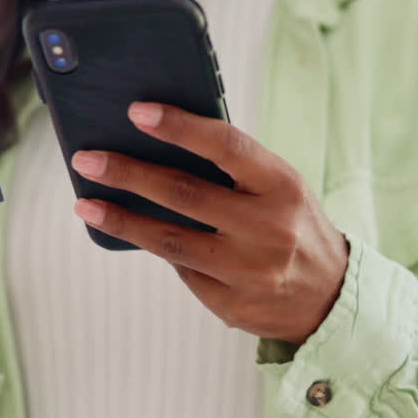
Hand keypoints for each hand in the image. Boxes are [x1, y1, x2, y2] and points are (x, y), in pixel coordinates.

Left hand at [70, 102, 348, 344]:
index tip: (137, 112)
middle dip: (129, 174)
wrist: (331, 298)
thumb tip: (160, 143)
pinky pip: (182, 271)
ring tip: (86, 204)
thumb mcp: (281, 187)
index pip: (227, 146)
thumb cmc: (293, 225)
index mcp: (282, 186)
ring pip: (171, 241)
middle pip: (186, 195)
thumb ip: (236, 168)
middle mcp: (268, 228)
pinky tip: (134, 232)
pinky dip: (157, 248)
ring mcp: (250, 271)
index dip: (180, 127)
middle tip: (87, 159)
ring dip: (123, 219)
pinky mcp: (232, 306)